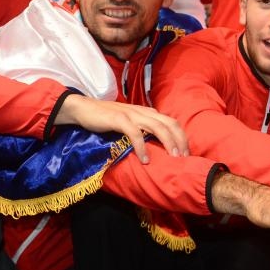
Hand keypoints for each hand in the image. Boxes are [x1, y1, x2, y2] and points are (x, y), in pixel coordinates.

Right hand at [55, 96, 187, 162]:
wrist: (83, 109)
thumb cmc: (107, 118)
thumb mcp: (130, 122)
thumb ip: (143, 129)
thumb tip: (156, 145)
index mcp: (148, 113)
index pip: (172, 122)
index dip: (182, 137)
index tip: (187, 153)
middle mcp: (144, 112)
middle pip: (170, 124)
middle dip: (180, 140)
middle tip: (185, 158)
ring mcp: (132, 114)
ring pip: (158, 127)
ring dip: (168, 142)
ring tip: (173, 157)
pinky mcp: (119, 119)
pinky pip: (135, 133)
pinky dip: (142, 147)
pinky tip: (145, 160)